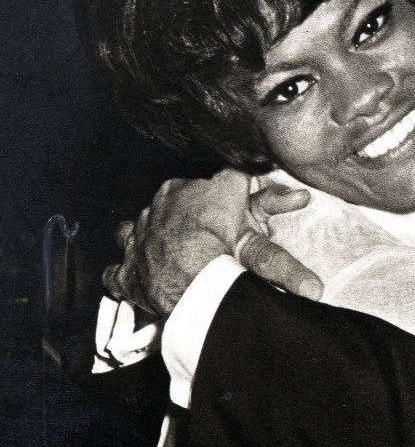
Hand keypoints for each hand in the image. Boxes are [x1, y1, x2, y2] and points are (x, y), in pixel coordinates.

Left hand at [103, 170, 321, 317]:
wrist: (193, 274)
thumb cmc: (214, 233)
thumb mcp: (234, 192)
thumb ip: (246, 178)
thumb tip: (267, 168)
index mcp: (175, 192)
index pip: (191, 188)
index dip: (206, 200)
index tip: (216, 210)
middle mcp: (150, 214)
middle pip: (161, 210)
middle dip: (173, 216)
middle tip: (195, 233)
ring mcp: (135, 245)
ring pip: (128, 233)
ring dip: (139, 238)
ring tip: (146, 245)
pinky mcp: (127, 278)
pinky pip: (114, 275)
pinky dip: (117, 277)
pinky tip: (120, 277)